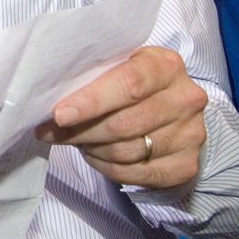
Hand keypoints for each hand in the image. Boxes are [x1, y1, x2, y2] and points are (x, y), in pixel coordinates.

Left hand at [36, 46, 207, 188]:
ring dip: (91, 148)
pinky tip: (95, 154)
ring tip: (75, 140)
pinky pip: (135, 174)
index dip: (92, 102)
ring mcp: (191, 134)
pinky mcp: (187, 165)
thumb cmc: (134, 83)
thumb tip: (48, 103)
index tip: (60, 114)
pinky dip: (107, 167)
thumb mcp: (119, 67)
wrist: (175, 110)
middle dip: (80, 131)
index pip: (129, 84)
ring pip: (126, 151)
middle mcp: (186, 99)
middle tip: (51, 132)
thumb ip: (93, 77)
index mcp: (166, 65)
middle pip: (123, 123)